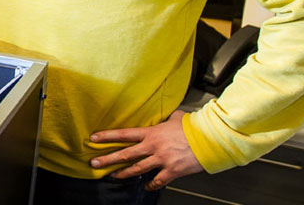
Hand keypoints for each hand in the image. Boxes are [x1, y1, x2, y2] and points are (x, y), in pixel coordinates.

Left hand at [89, 110, 203, 189]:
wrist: (209, 138)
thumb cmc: (193, 126)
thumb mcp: (175, 118)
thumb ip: (164, 119)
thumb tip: (164, 117)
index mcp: (152, 132)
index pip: (124, 134)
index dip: (107, 136)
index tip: (93, 138)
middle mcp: (153, 146)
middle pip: (125, 154)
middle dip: (108, 159)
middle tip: (94, 163)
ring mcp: (162, 160)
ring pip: (137, 169)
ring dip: (123, 173)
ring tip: (112, 176)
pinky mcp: (172, 171)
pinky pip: (158, 181)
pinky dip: (151, 184)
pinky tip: (146, 186)